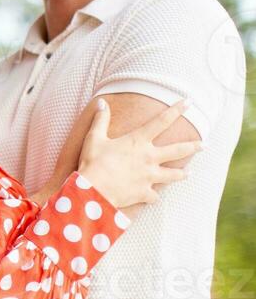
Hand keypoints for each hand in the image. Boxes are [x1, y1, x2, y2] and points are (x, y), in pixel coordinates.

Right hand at [77, 98, 201, 207]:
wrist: (94, 190)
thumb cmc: (93, 162)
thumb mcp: (94, 138)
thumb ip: (101, 120)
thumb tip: (102, 103)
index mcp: (138, 141)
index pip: (162, 121)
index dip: (177, 109)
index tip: (190, 102)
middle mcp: (150, 158)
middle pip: (178, 150)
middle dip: (194, 146)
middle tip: (204, 145)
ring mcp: (150, 176)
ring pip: (174, 175)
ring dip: (182, 174)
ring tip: (189, 173)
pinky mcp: (145, 192)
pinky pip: (154, 195)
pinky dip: (153, 196)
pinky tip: (153, 197)